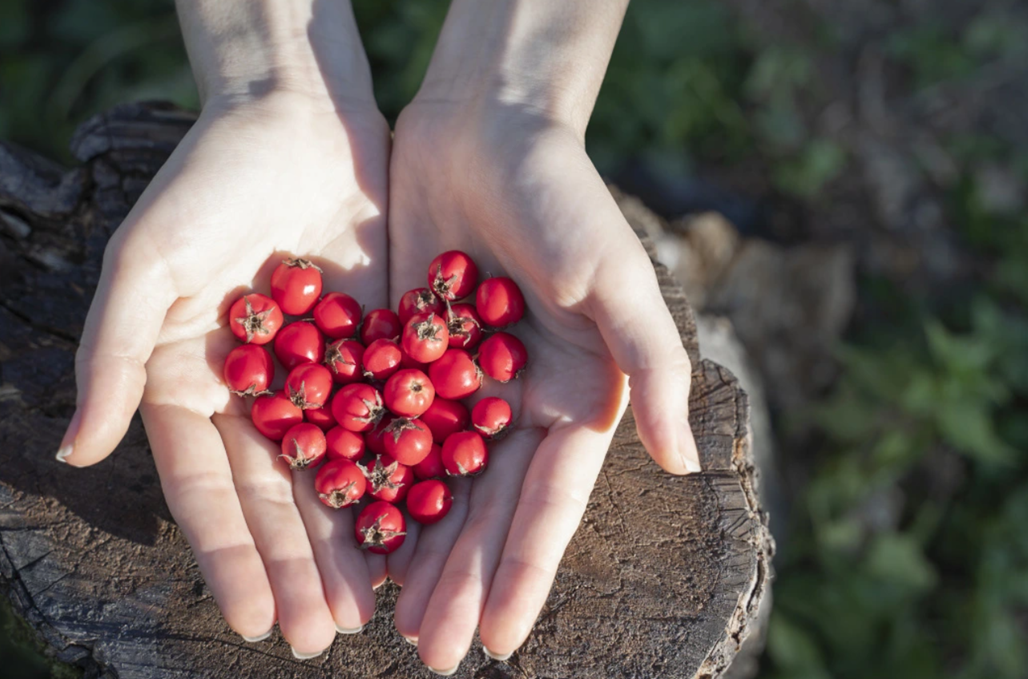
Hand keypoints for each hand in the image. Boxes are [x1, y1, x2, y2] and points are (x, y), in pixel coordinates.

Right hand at [59, 89, 390, 654]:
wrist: (299, 120)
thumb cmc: (207, 182)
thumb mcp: (146, 262)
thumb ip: (112, 355)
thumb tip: (74, 452)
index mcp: (191, 386)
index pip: (208, 489)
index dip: (229, 555)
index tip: (251, 621)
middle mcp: (257, 397)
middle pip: (277, 498)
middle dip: (298, 566)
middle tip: (323, 635)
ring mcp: (322, 380)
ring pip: (339, 475)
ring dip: (352, 542)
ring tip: (371, 607)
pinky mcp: (381, 354)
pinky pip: (394, 425)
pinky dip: (405, 476)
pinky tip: (421, 528)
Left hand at [384, 98, 699, 670]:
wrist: (487, 126)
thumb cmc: (565, 198)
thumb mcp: (618, 279)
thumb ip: (656, 367)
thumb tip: (686, 461)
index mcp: (576, 401)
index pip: (548, 502)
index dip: (524, 571)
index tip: (501, 639)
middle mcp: (520, 407)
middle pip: (485, 509)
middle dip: (461, 581)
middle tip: (429, 651)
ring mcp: (459, 387)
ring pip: (432, 484)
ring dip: (412, 551)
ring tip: (384, 619)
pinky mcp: (405, 358)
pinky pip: (383, 431)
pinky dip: (365, 481)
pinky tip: (341, 530)